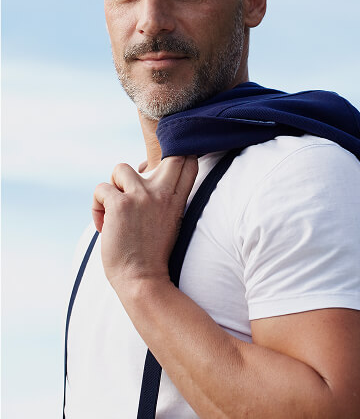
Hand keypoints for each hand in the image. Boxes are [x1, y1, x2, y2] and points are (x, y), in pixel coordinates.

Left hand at [92, 156, 197, 291]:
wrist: (142, 281)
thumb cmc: (151, 254)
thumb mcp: (169, 220)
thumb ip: (162, 197)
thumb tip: (144, 171)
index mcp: (177, 199)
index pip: (188, 161)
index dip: (177, 156)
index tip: (161, 170)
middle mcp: (163, 192)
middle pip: (169, 153)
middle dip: (150, 160)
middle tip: (134, 186)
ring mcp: (142, 196)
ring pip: (121, 168)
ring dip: (113, 185)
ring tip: (114, 208)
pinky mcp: (120, 204)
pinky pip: (101, 189)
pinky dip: (97, 206)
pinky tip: (104, 225)